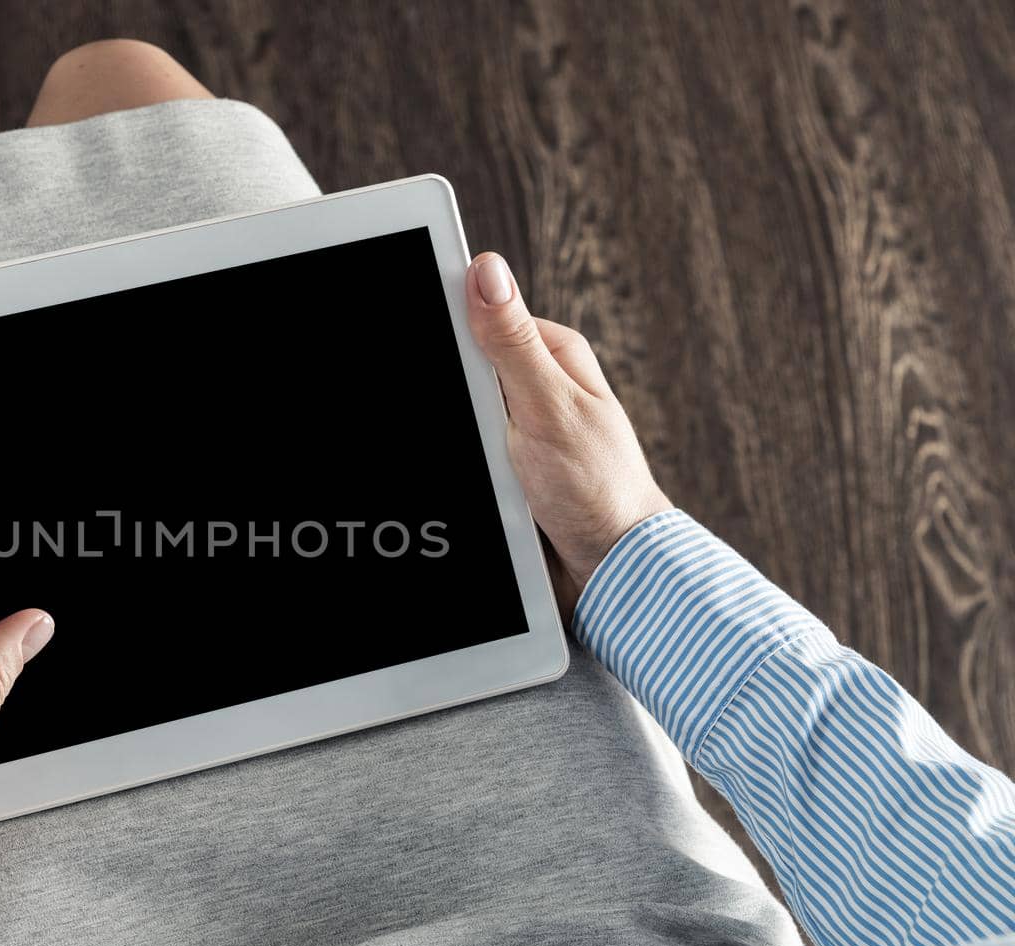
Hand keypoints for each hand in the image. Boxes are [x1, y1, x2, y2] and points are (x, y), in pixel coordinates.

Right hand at [464, 253, 671, 614]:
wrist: (610, 571)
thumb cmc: (596, 490)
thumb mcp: (549, 407)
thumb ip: (512, 343)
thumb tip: (486, 269)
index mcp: (554, 353)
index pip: (481, 317)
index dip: (448, 331)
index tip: (439, 362)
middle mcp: (538, 385)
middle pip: (464, 371)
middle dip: (454, 400)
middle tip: (479, 435)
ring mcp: (522, 427)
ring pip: (460, 417)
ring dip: (460, 441)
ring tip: (487, 471)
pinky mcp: (510, 467)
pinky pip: (469, 455)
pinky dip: (465, 469)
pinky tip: (475, 484)